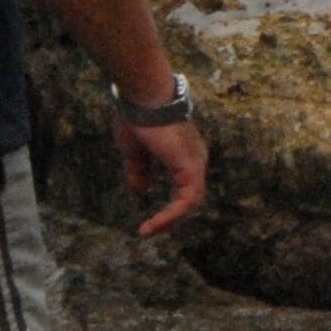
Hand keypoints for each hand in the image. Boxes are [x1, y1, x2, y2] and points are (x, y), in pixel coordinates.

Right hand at [114, 111, 208, 236]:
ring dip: (170, 221)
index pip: (184, 187)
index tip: (149, 219)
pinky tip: (152, 225)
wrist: (144, 100)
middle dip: (172, 217)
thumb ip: (140, 170)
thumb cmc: (138, 118)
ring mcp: (196, 164)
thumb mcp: (135, 151)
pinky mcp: (191, 168)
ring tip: (149, 231)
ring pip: (190, 203)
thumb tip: (141, 190)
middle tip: (151, 230)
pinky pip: (186, 202)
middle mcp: (195, 160)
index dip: (169, 206)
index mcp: (184, 155)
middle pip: (191, 198)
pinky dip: (170, 216)